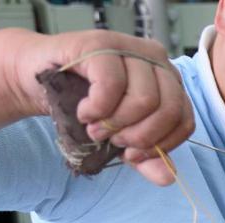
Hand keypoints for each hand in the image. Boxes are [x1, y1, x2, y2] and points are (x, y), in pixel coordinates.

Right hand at [5, 29, 194, 185]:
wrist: (39, 80)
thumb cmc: (87, 107)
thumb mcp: (120, 138)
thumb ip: (147, 158)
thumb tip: (169, 177)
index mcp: (169, 81)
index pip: (185, 120)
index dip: (161, 145)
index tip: (132, 155)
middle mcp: (156, 60)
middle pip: (169, 110)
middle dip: (139, 136)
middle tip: (112, 140)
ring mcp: (130, 47)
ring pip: (145, 99)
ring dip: (115, 124)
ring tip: (95, 127)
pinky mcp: (102, 43)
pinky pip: (113, 85)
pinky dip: (97, 108)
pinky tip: (85, 112)